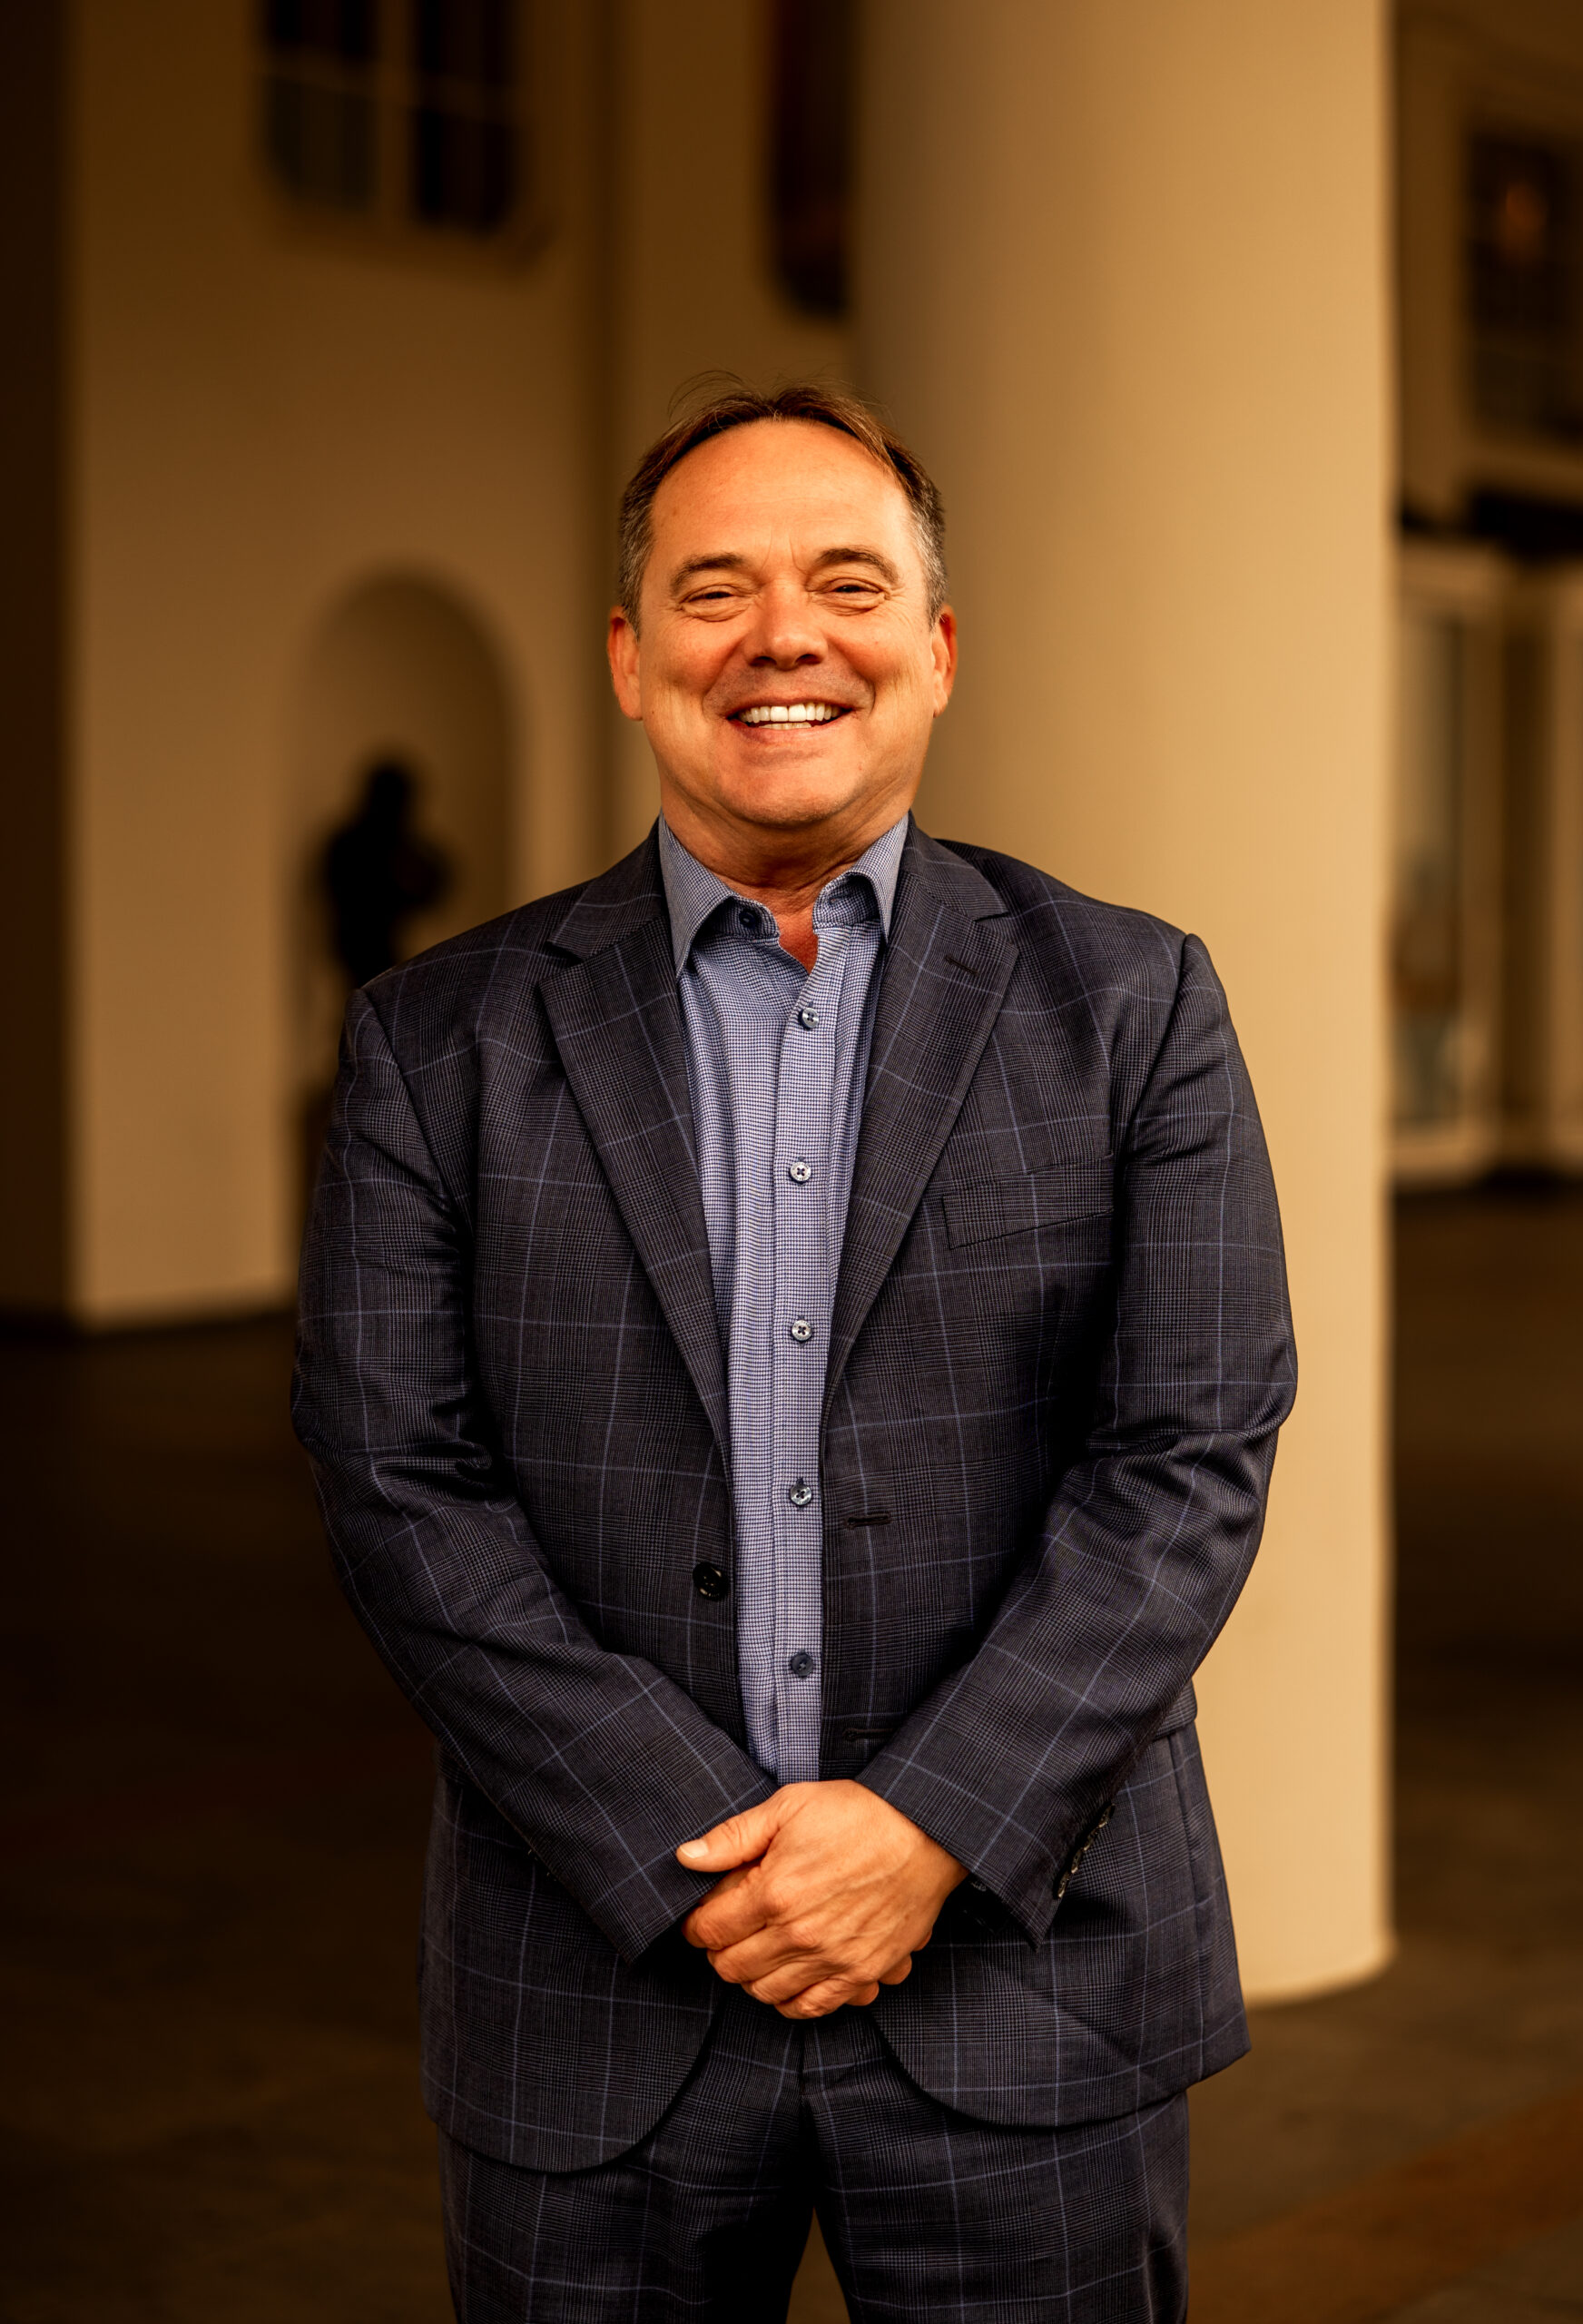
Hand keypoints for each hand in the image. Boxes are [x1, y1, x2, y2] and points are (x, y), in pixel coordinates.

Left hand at [676, 1780, 966, 2018]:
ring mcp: (831, 1960)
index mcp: (774, 1892)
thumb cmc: (857, 1814)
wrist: (925, 1832)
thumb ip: (734, 1837)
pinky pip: (811, 2008)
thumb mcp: (789, 1807)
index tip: (701, 1917)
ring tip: (758, 1950)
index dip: (696, 1924)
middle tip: (728, 1931)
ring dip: (752, 1976)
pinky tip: (790, 1977)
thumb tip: (686, 1857)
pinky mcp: (861, 1974)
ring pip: (766, 1993)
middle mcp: (799, 1936)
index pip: (709, 1930)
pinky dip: (791, 2000)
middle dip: (720, 1950)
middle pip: (732, 1967)